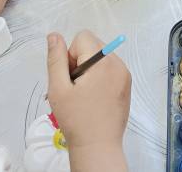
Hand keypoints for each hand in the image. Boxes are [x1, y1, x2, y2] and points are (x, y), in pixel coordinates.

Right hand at [48, 31, 130, 169]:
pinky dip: (99, 77)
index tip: (70, 77)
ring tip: (83, 94)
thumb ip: (56, 59)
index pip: (83, 37)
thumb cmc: (77, 119)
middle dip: (80, 61)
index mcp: (103, 62)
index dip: (71, 55)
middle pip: (93, 45)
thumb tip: (54, 35)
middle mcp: (118, 64)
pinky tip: (93, 97)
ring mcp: (124, 74)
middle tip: (75, 87)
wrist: (98, 146)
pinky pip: (109, 68)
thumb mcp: (58, 88)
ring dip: (89, 69)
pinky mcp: (126, 84)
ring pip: (101, 56)